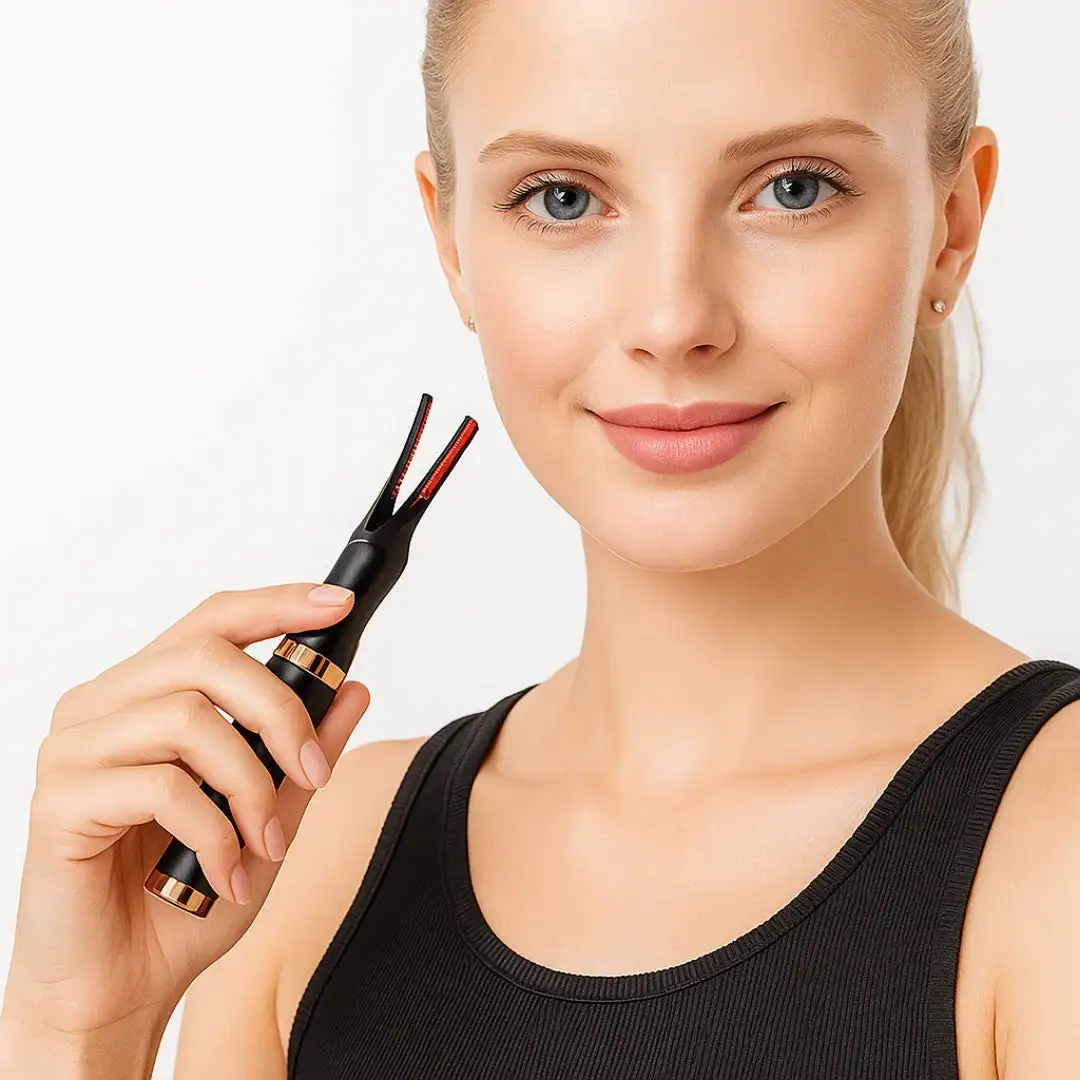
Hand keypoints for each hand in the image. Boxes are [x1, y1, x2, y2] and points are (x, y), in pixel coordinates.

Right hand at [2, 583, 370, 1052]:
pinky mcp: (60, 801)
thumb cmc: (182, 896)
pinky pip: (161, 787)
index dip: (279, 604)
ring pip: (189, 719)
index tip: (338, 605)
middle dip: (280, 711)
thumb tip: (352, 687)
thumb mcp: (270, 813)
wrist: (119, 988)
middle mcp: (104, 706)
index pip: (214, 621)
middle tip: (312, 771)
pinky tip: (224, 874)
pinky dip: (214, 832)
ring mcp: (75, 749)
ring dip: (250, 785)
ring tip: (265, 843)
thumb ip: (303, 749)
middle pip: (207, 657)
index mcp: (147, 695)